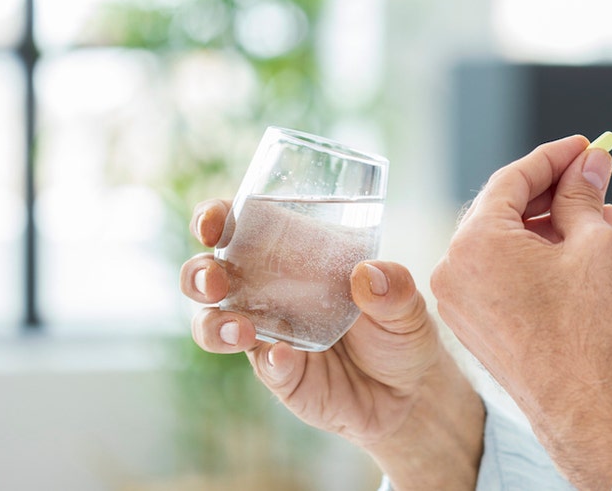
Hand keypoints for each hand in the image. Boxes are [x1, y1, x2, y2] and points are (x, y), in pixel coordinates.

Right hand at [180, 199, 483, 487]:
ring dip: (214, 324)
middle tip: (215, 281)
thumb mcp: (407, 304)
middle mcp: (269, 292)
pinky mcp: (281, 375)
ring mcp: (269, 334)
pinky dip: (270, 361)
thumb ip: (395, 287)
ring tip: (239, 329)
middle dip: (200, 274)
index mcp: (293, 256)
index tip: (212, 223)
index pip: (241, 227)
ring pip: (214, 325)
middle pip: (210, 275)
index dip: (216, 219)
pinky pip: (264, 365)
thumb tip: (369, 274)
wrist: (411, 392)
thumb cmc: (399, 331)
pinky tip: (284, 357)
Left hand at [431, 135, 611, 488]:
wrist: (580, 406)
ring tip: (597, 217)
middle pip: (502, 208)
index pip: (513, 178)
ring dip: (546, 225)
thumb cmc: (587, 327)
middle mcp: (453, 267)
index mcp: (475, 241)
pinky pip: (497, 273)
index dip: (554, 156)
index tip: (585, 146)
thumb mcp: (594, 244)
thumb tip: (590, 163)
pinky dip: (531, 257)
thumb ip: (583, 194)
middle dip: (552, 190)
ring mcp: (458, 300)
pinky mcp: (472, 324)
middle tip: (593, 177)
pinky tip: (572, 252)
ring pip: (502, 242)